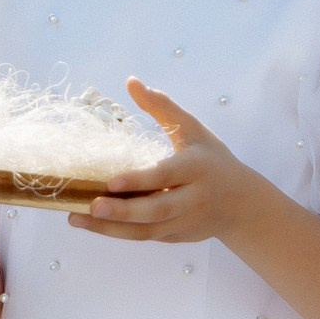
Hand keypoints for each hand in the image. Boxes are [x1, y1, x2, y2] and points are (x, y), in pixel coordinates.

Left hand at [69, 79, 252, 243]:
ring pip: (146, 230)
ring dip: (110, 228)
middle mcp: (192, 199)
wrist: (242, 205)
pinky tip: (92, 225)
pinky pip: (144, 236)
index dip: (140, 180)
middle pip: (156, 209)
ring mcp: (184, 222)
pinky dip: (118, 233)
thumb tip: (131, 81)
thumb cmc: (212, 161)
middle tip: (90, 206)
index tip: (111, 181)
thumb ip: (163, 107)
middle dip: (123, 211)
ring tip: (76, 219)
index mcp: (197, 168)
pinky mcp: (175, 237)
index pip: (166, 175)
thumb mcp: (194, 130)